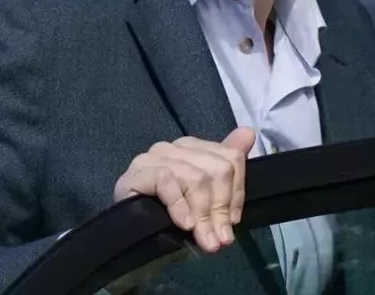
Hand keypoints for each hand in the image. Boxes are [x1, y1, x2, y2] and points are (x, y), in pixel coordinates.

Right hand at [113, 127, 257, 253]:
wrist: (125, 233)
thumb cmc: (165, 215)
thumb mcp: (203, 198)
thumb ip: (227, 167)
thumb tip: (249, 133)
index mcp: (193, 148)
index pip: (231, 158)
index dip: (237, 192)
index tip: (233, 222)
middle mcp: (175, 147)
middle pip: (217, 169)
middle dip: (221, 208)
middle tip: (220, 239)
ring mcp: (154, 157)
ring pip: (196, 178)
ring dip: (204, 215)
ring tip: (206, 241)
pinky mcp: (138, 171)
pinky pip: (168, 181)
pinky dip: (180, 206)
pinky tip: (185, 225)